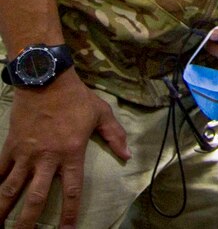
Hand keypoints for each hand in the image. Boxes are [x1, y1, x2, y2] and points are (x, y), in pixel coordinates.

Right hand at [0, 71, 128, 227]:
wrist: (46, 80)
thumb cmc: (76, 98)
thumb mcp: (101, 114)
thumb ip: (114, 135)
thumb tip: (127, 155)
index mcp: (71, 153)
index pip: (71, 189)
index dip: (69, 212)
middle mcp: (46, 158)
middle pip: (35, 197)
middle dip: (28, 220)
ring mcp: (26, 153)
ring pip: (10, 188)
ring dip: (2, 208)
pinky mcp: (11, 146)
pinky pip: (0, 169)